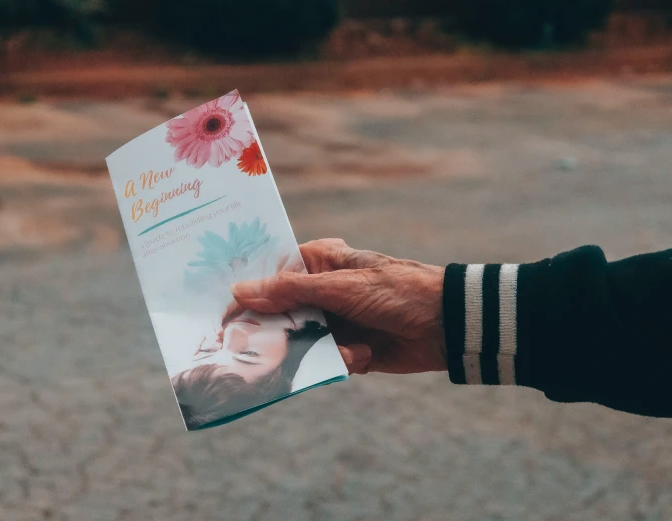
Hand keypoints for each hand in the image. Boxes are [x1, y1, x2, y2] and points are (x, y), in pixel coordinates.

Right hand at [230, 239, 445, 374]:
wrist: (446, 325)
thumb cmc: (395, 291)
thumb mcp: (341, 286)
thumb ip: (290, 290)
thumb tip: (240, 290)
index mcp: (319, 263)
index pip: (271, 274)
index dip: (248, 291)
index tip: (225, 311)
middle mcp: (322, 291)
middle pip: (280, 312)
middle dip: (279, 330)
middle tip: (261, 345)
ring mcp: (335, 321)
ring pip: (301, 341)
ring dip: (318, 349)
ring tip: (349, 345)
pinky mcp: (348, 349)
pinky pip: (326, 360)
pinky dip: (342, 360)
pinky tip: (364, 354)